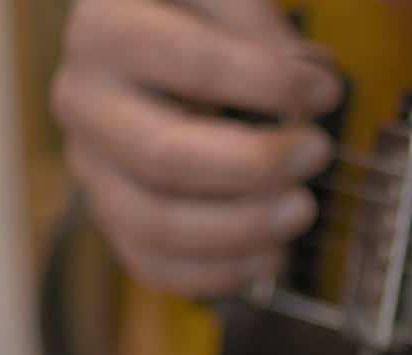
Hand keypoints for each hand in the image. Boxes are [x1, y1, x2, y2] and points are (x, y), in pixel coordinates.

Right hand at [51, 0, 342, 294]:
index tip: (325, 89)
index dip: (267, 81)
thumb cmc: (196, 21)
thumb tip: (305, 75)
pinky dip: (217, 273)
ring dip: (242, 228)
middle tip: (317, 153)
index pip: (189, 62)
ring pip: (155, 223)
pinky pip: (152, 265)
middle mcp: (85, 101)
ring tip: (301, 210)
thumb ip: (256, 22)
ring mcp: (93, 166)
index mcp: (108, 31)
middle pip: (164, 157)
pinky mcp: (112, 216)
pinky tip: (269, 257)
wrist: (152, 53)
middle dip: (256, 166)